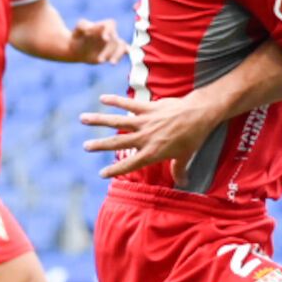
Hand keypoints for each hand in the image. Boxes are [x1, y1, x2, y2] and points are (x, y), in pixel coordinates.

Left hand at [63, 18, 126, 64]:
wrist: (76, 49)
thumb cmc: (77, 37)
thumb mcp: (77, 30)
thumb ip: (82, 26)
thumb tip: (89, 29)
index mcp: (102, 26)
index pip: (110, 24)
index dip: (109, 31)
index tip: (105, 39)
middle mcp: (110, 33)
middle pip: (115, 40)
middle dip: (108, 51)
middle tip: (99, 60)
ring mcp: (113, 43)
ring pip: (122, 46)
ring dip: (118, 55)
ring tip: (112, 63)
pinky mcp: (114, 52)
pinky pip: (124, 51)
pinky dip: (126, 54)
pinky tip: (120, 61)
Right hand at [82, 93, 215, 180]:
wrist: (198, 115)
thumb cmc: (193, 137)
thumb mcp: (186, 156)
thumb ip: (179, 170)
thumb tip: (183, 183)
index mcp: (152, 152)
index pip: (129, 164)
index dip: (114, 170)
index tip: (101, 174)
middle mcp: (145, 138)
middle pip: (117, 143)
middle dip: (100, 145)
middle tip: (85, 147)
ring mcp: (145, 122)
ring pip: (117, 122)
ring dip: (99, 120)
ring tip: (83, 119)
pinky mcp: (147, 108)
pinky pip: (128, 104)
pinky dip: (115, 100)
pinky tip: (102, 98)